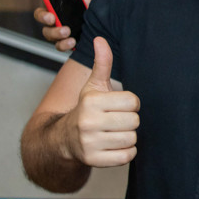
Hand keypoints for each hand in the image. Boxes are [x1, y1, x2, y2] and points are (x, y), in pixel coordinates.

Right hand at [35, 0, 103, 51]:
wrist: (105, 24)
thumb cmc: (94, 10)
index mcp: (58, 10)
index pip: (42, 12)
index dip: (42, 15)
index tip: (51, 16)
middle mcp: (57, 24)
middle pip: (45, 28)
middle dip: (52, 29)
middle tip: (64, 29)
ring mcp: (62, 36)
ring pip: (53, 39)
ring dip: (59, 38)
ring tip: (71, 37)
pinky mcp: (69, 44)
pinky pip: (62, 47)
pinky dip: (66, 46)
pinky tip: (75, 43)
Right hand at [63, 37, 138, 166]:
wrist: (64, 139)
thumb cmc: (86, 109)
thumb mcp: (93, 86)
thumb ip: (102, 63)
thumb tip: (100, 38)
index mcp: (91, 102)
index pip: (133, 102)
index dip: (130, 104)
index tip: (118, 106)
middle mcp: (88, 122)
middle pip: (134, 121)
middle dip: (129, 120)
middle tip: (115, 120)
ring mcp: (90, 143)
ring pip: (132, 138)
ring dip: (128, 136)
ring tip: (113, 132)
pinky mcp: (95, 161)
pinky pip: (128, 156)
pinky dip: (125, 152)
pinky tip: (113, 145)